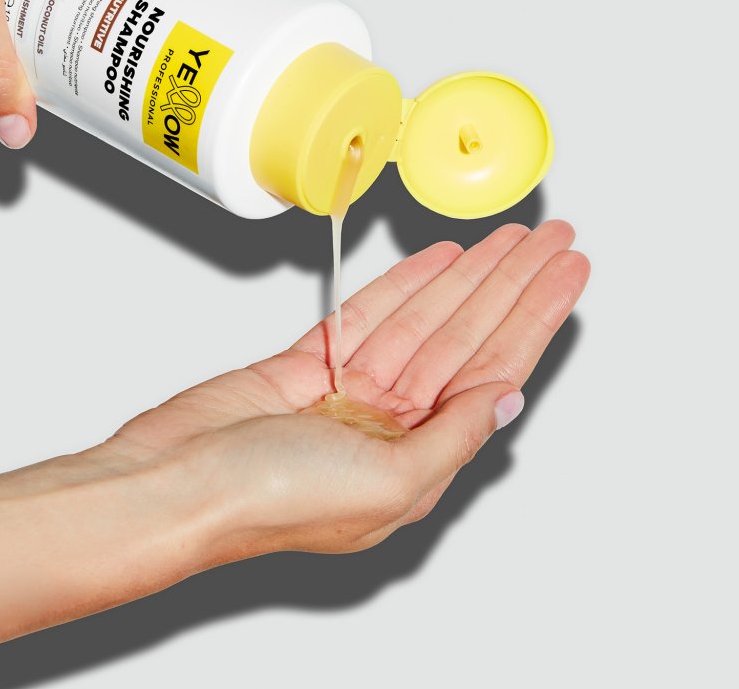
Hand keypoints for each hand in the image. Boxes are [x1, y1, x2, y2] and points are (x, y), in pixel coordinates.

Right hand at [0, 222, 586, 685]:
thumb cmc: (265, 501)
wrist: (171, 485)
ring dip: (467, 275)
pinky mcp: (305, 365)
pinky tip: (438, 261)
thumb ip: (452, 436)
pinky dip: (403, 284)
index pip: (494, 370)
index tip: (566, 273)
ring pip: (423, 317)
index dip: (535, 316)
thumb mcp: (388, 481)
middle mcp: (389, 426)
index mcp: (416, 460)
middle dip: (511, 282)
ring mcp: (348, 392)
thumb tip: (508, 401)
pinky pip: (367, 314)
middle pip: (466, 334)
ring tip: (507, 238)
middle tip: (551, 238)